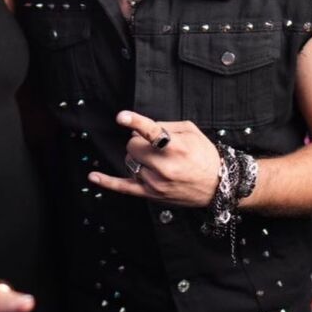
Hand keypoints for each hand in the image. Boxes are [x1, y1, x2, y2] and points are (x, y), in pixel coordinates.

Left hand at [87, 110, 220, 206]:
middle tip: (153, 145)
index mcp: (177, 147)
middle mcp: (165, 166)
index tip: (121, 117)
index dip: (135, 122)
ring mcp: (156, 182)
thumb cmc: (204, 155)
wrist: (218, 185)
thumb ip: (164, 125)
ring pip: (129, 161)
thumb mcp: (191, 131)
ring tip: (156, 160)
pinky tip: (93, 177)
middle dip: (139, 142)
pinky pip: (124, 187)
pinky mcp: (151, 194)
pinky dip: (107, 182)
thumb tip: (140, 127)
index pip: (151, 132)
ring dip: (137, 157)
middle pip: (132, 146)